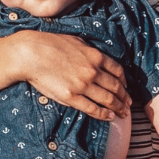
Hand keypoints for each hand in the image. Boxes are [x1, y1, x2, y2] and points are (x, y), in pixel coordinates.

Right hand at [9, 30, 129, 120]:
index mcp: (95, 56)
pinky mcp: (71, 97)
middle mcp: (93, 71)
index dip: (124, 82)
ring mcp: (83, 85)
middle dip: (124, 98)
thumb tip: (96, 56)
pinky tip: (109, 117)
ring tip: (122, 114)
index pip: (117, 71)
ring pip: (108, 99)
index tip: (125, 88)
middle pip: (116, 87)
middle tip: (128, 105)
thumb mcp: (75, 41)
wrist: (31, 54)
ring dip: (118, 108)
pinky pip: (93, 108)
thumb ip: (89, 50)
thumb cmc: (50, 44)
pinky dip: (104, 114)